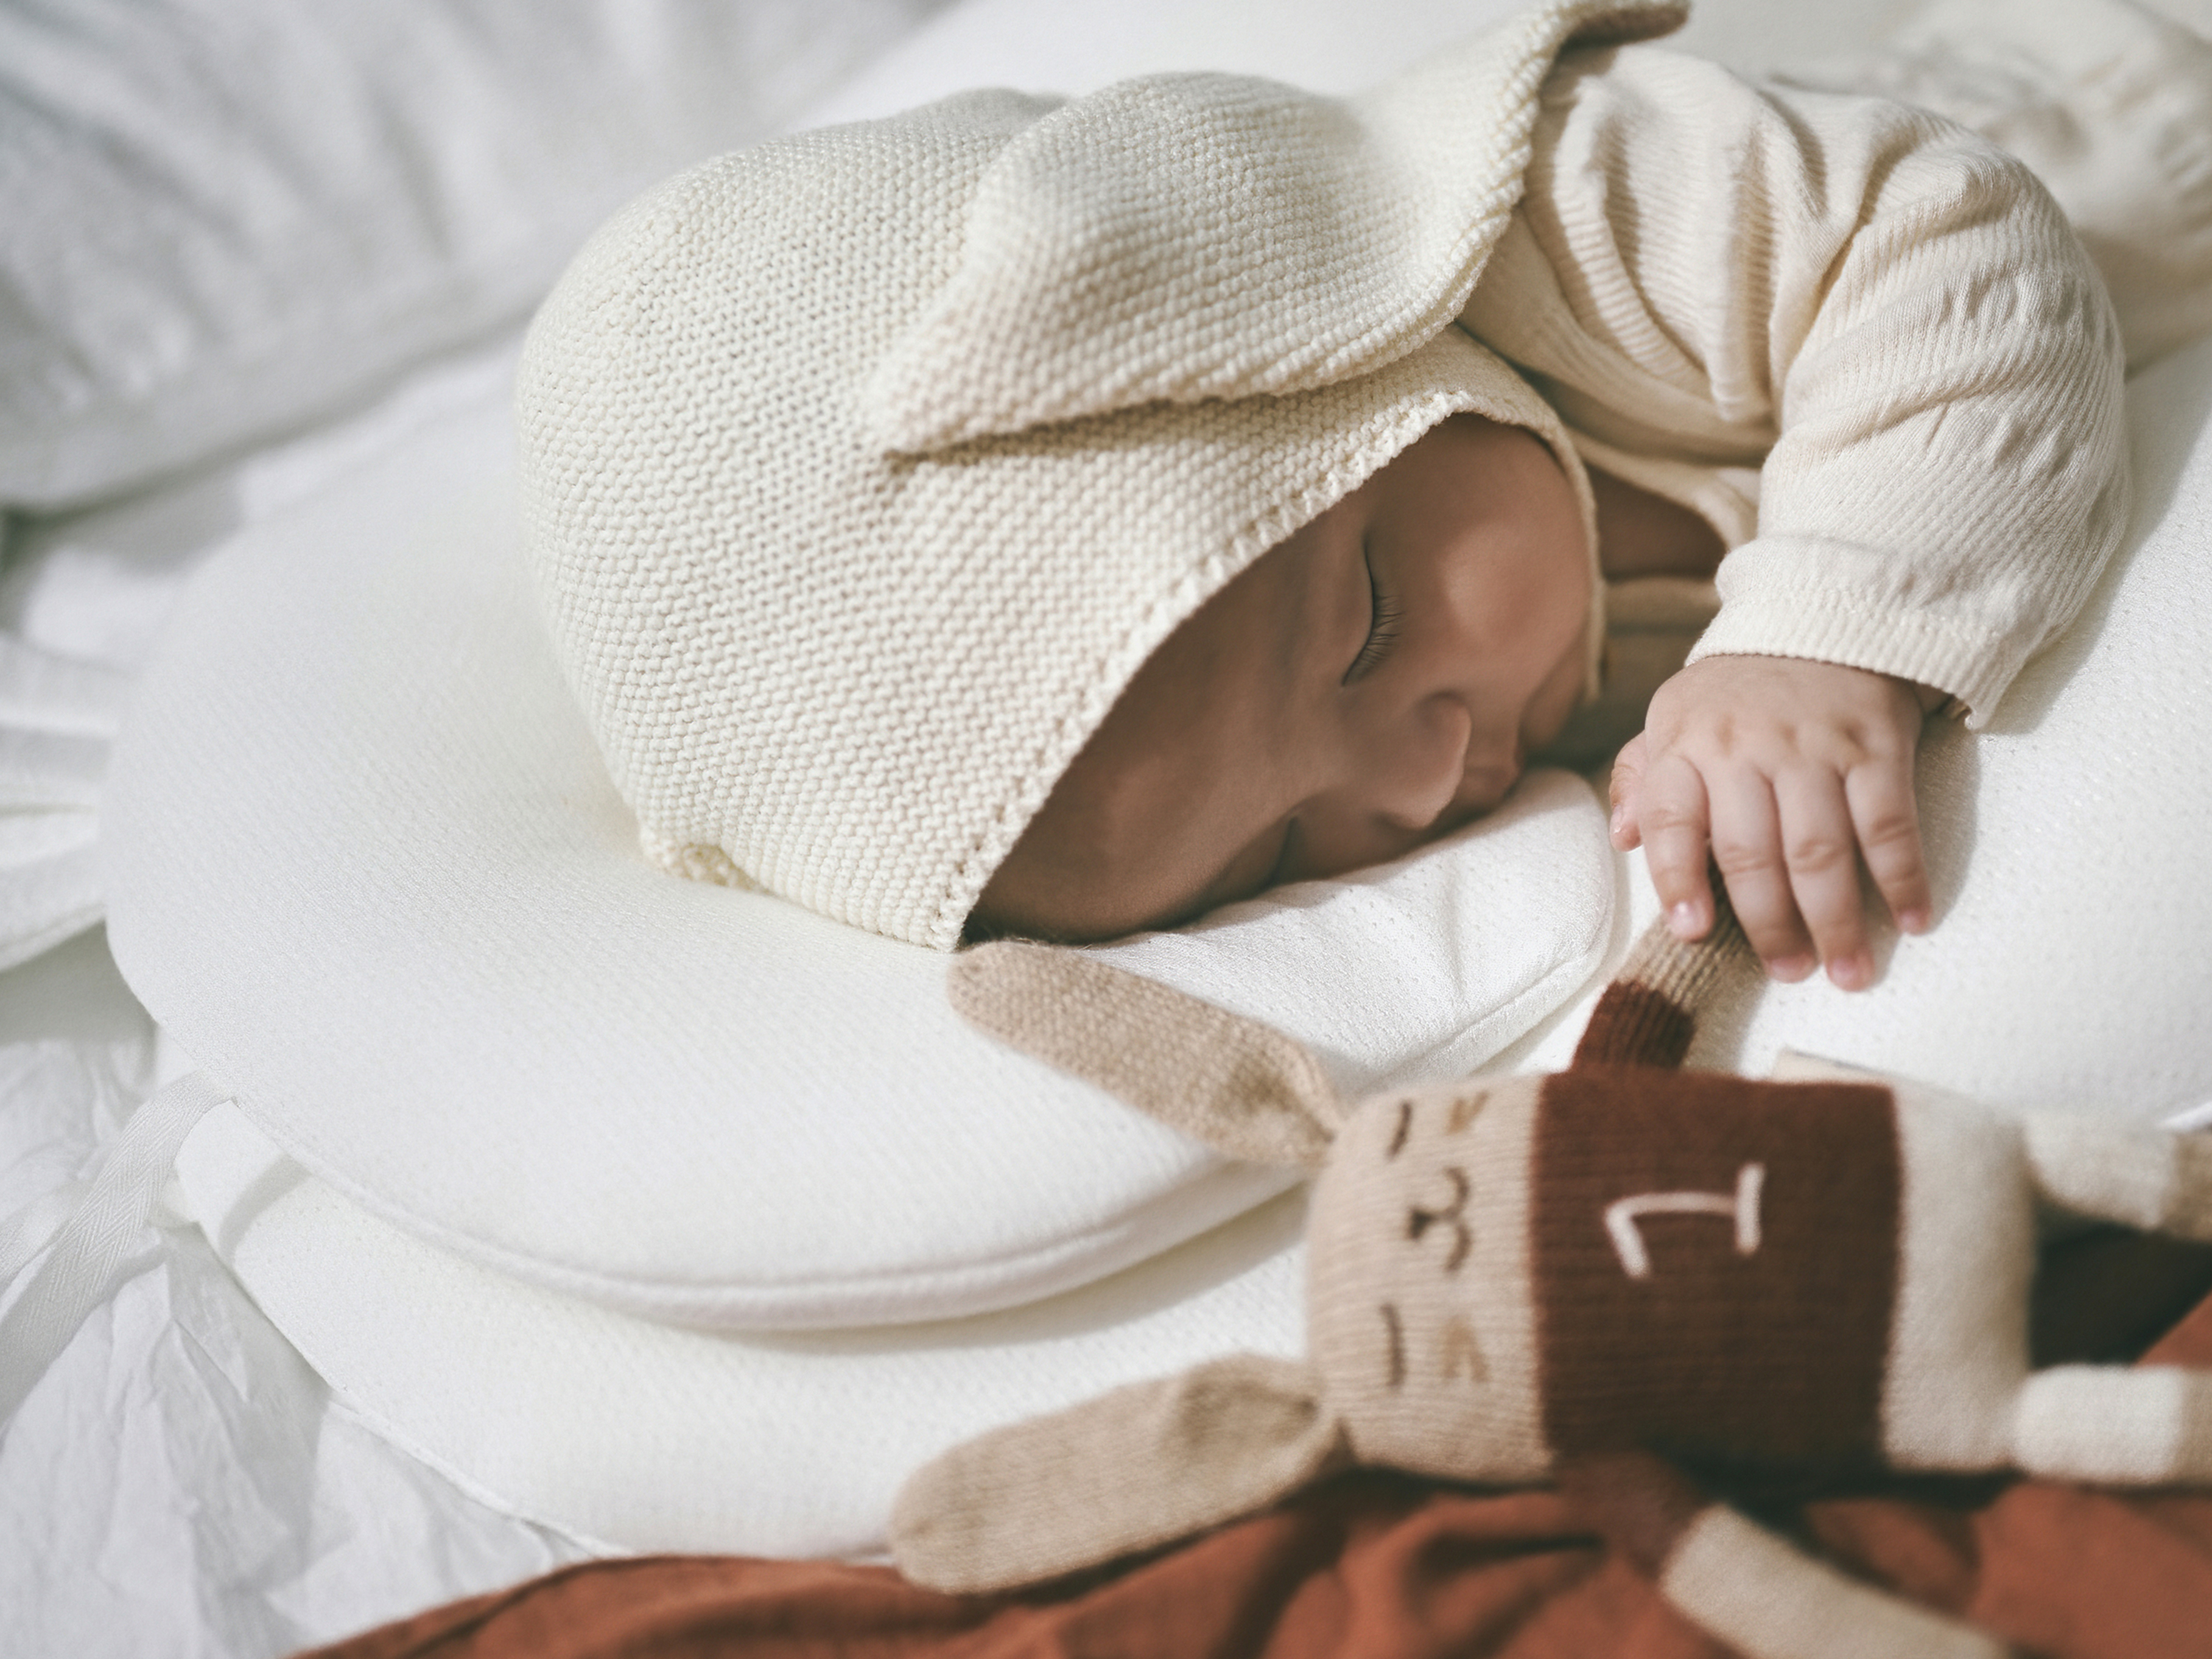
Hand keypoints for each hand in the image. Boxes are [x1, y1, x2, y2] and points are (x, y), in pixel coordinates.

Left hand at [1608, 656, 1942, 989]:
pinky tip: (1911, 921)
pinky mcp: (1876, 743)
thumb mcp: (1672, 719)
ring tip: (1847, 971)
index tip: (1692, 931)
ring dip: (1837, 919)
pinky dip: (1902, 876)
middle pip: (1752, 852)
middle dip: (1770, 924)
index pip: (1670, 821)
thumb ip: (1642, 780)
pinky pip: (1889, 822)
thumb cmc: (1734, 695)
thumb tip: (1619, 840)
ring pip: (1820, 849)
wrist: (1819, 619)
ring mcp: (1813, 747)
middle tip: (1789, 972)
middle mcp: (1744, 748)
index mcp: (1685, 745)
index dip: (1677, 879)